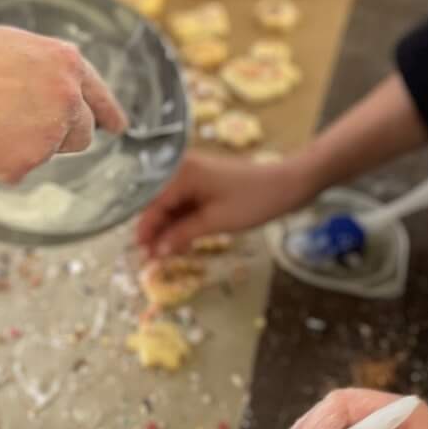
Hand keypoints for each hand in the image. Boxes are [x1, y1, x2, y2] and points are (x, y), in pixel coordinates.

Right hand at [0, 27, 124, 181]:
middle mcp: (68, 98)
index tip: (117, 127)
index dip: (108, 113)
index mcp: (67, 64)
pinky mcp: (27, 163)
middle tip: (28, 130)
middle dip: (62, 136)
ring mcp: (50, 133)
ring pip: (49, 152)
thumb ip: (46, 67)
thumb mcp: (14, 46)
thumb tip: (60, 86)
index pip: (99, 95)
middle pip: (82, 133)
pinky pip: (18, 169)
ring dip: (28, 146)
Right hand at [137, 151, 314, 255]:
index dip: (145, 230)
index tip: (139, 253)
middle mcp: (182, 170)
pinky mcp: (205, 184)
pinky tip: (180, 242)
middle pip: (159, 203)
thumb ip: (181, 234)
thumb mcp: (215, 221)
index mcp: (181, 172)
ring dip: (168, 229)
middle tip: (150, 259)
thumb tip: (156, 250)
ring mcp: (194, 176)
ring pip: (172, 206)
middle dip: (155, 231)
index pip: (152, 203)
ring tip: (164, 255)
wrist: (288, 185)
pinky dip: (182, 222)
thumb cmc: (252, 201)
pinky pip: (186, 204)